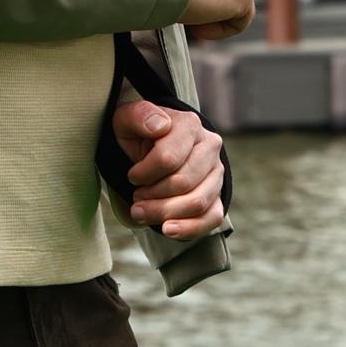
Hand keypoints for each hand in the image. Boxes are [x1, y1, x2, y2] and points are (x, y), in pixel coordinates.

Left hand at [115, 97, 226, 237]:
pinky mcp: (218, 195)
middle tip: (135, 198)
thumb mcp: (127, 119)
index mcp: (189, 125)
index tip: (131, 176)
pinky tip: (167, 230)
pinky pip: (212, 218)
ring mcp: (217, 172)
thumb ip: (140, 116)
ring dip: (164, 214)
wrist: (151, 146)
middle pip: (183, 183)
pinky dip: (190, 228)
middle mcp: (210, 146)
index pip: (168, 159)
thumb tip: (160, 126)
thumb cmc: (137, 134)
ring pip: (198, 202)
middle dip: (152, 197)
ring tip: (141, 213)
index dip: (144, 174)